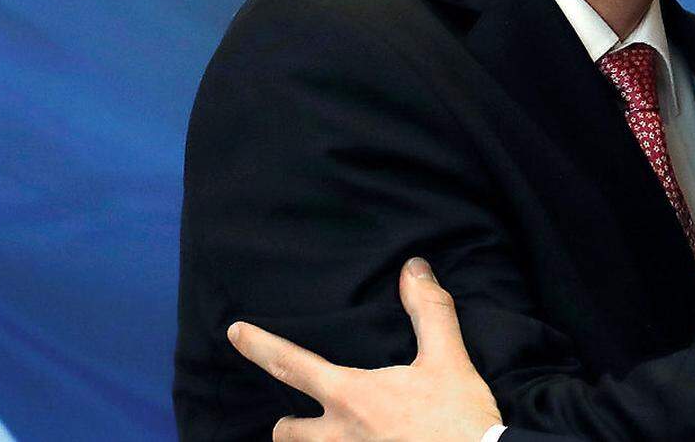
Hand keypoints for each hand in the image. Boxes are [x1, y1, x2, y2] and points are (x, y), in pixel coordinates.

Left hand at [227, 258, 500, 441]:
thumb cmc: (459, 419)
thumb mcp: (448, 360)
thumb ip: (428, 312)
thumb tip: (414, 268)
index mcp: (352, 397)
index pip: (292, 364)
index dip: (259, 346)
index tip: (235, 332)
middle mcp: (339, 437)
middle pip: (287, 432)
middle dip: (287, 424)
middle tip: (293, 419)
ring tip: (331, 437)